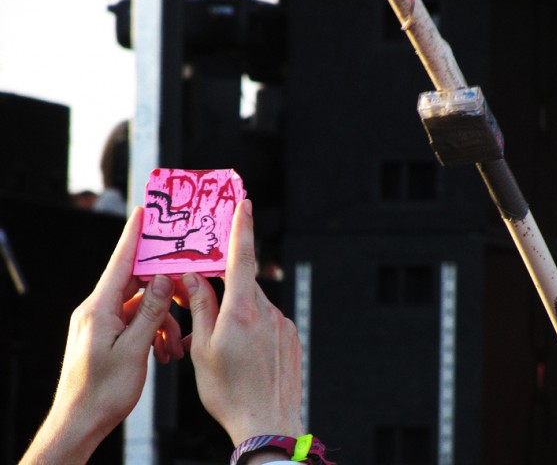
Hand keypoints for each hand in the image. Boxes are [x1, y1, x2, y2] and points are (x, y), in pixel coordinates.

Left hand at [20, 207, 183, 464]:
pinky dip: (153, 332)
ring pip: (141, 306)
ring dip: (162, 322)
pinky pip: (136, 322)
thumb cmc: (102, 391)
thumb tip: (162, 278)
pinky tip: (164, 352)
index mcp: (99, 308)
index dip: (133, 236)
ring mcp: (102, 323)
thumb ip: (150, 310)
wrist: (81, 420)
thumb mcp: (133, 349)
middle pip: (136, 283)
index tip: (143, 213)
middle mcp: (98, 310)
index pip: (120, 262)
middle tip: (186, 295)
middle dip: (164, 291)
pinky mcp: (108, 335)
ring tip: (173, 348)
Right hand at [183, 199, 304, 447]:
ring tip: (227, 350)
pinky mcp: (291, 337)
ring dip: (239, 317)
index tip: (243, 204)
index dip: (241, 229)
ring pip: (255, 307)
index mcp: (242, 312)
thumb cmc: (229, 392)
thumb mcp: (203, 349)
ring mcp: (283, 325)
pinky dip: (254, 330)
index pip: (241, 259)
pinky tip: (246, 356)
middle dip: (226, 294)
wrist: (267, 423)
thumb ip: (201, 307)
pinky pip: (269, 323)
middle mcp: (267, 313)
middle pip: (243, 287)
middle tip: (209, 317)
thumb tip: (194, 278)